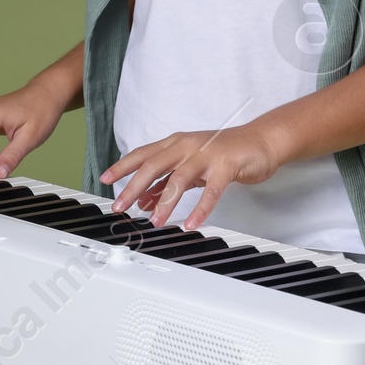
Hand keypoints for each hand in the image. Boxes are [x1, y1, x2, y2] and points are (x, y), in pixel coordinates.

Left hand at [101, 122, 288, 230]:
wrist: (260, 141)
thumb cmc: (223, 152)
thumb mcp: (189, 165)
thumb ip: (166, 181)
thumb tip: (142, 200)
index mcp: (175, 143)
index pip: (143, 154)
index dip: (122, 166)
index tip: (104, 178)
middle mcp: (187, 146)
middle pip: (154, 165)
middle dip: (134, 186)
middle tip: (120, 206)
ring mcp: (206, 154)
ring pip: (179, 178)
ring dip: (164, 201)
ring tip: (154, 221)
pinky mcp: (226, 165)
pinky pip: (211, 191)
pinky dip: (201, 209)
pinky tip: (192, 223)